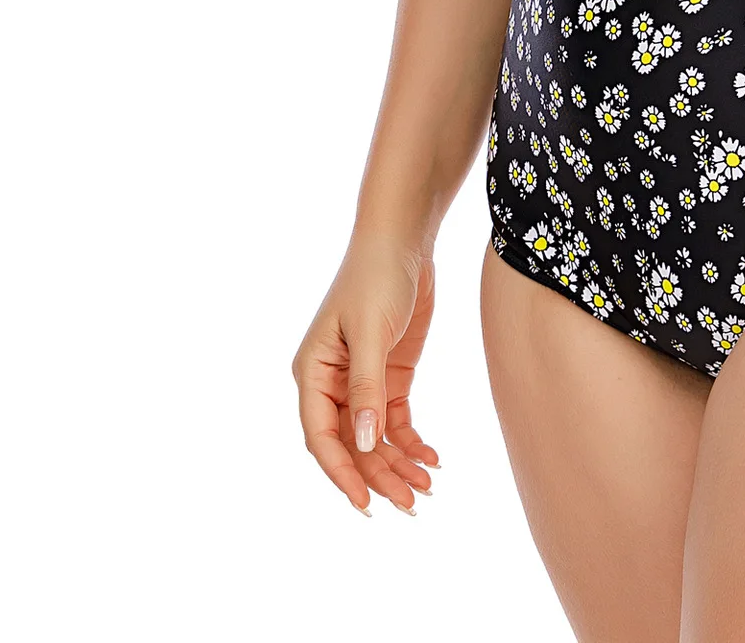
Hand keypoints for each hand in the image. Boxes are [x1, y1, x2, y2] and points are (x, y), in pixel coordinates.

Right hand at [292, 235, 440, 515]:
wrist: (403, 240)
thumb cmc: (376, 277)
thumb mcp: (370, 332)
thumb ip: (367, 388)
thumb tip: (362, 442)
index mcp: (313, 373)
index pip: (321, 437)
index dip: (341, 473)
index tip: (365, 504)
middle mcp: (332, 383)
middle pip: (351, 444)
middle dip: (378, 474)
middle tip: (411, 503)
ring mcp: (361, 381)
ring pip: (374, 437)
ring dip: (397, 463)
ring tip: (426, 487)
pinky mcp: (389, 374)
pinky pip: (394, 419)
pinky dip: (411, 440)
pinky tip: (431, 457)